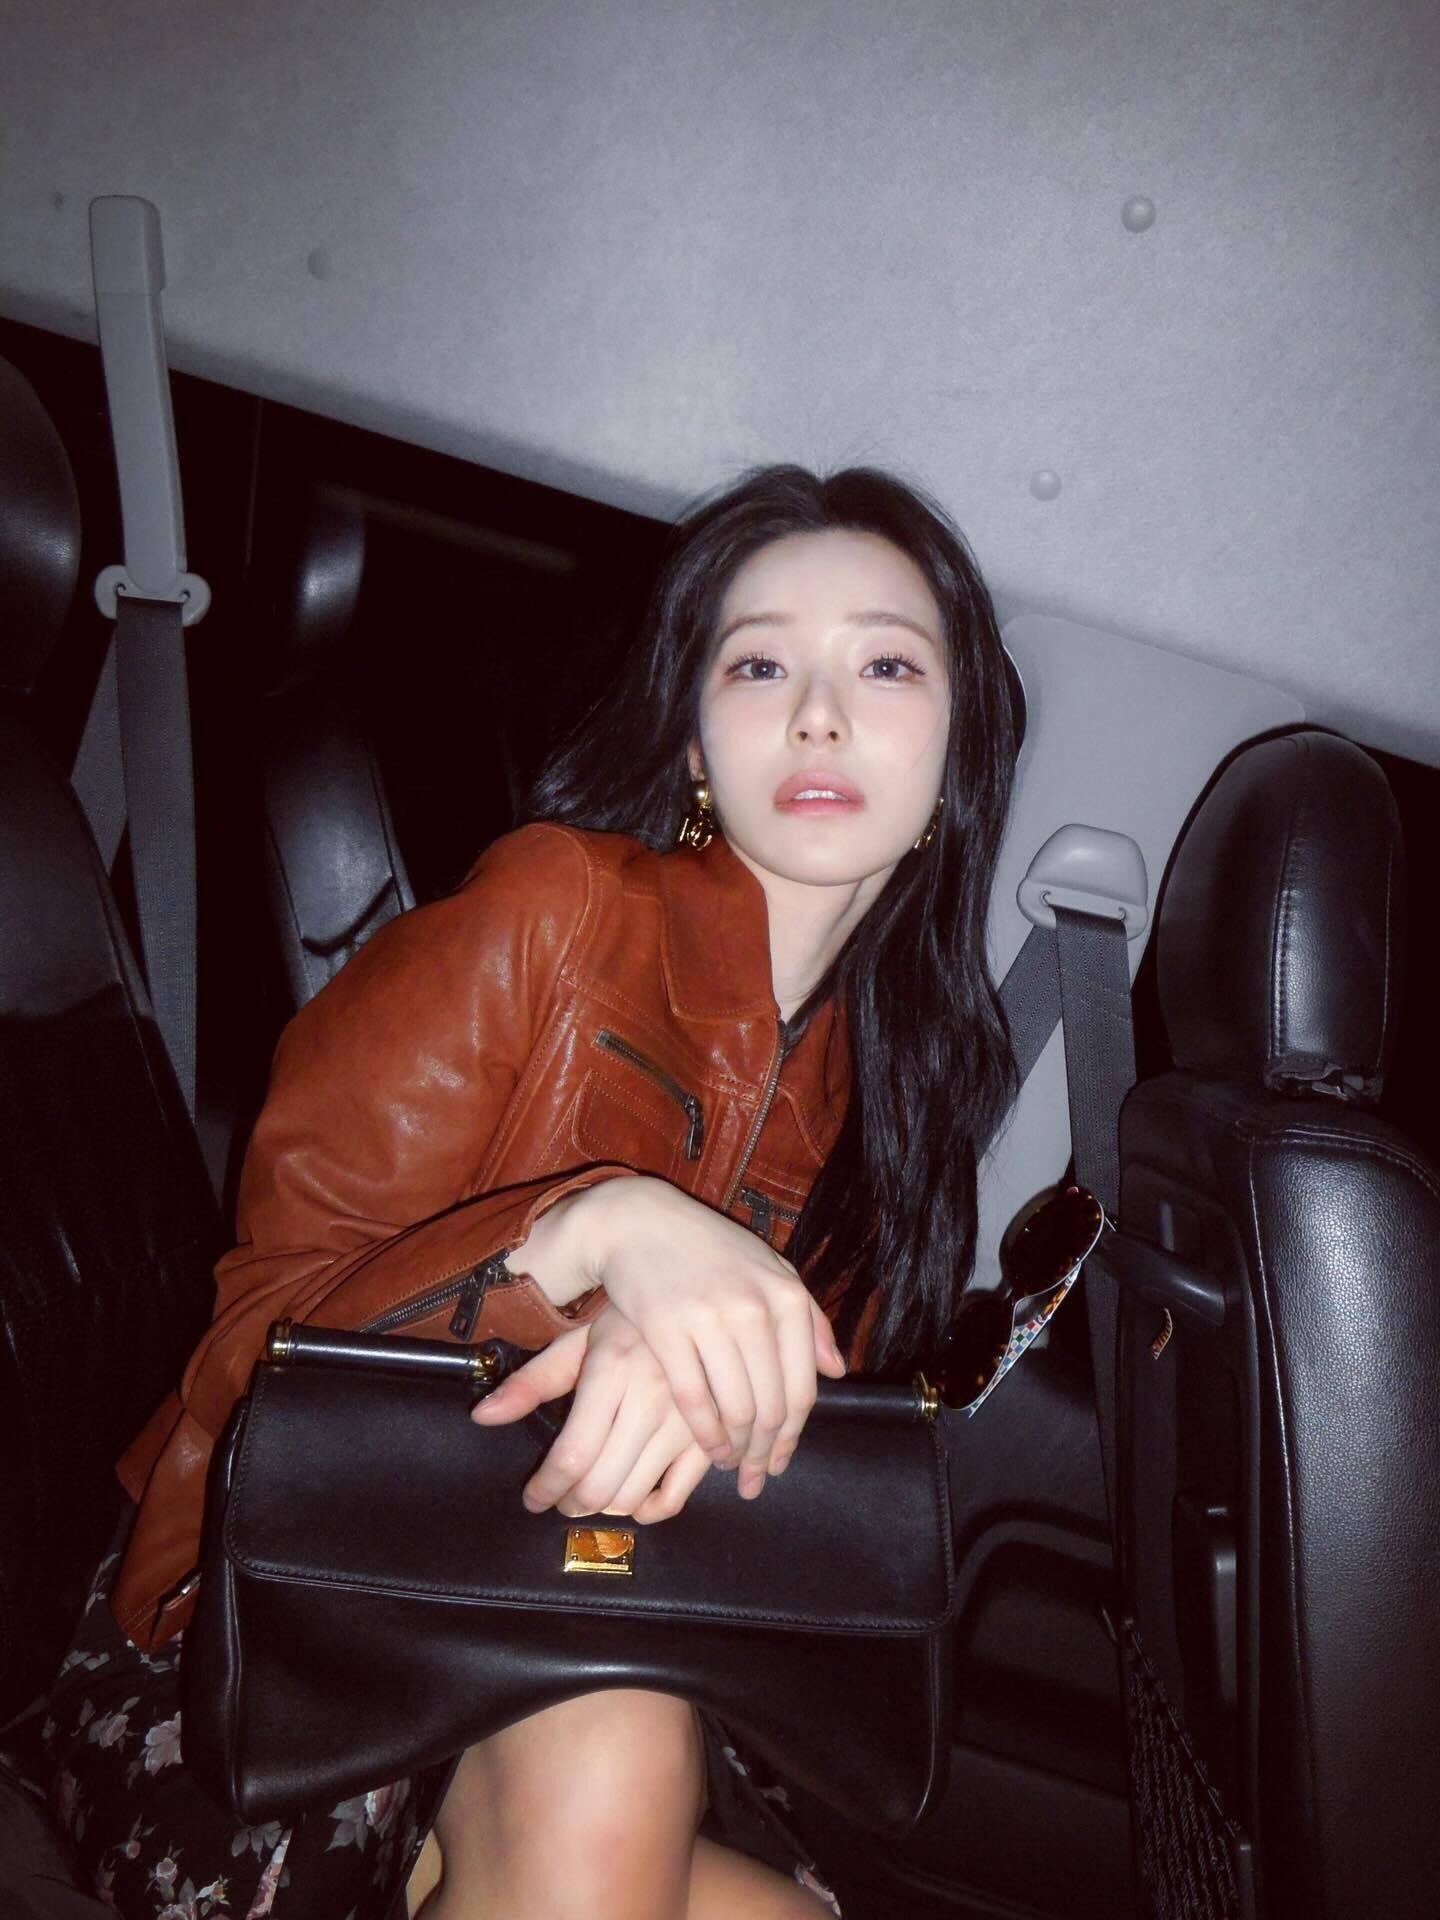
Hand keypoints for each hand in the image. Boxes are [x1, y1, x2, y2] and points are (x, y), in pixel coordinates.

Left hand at [470, 1305, 713, 1522]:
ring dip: (604, 1508)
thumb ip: (530, 1382)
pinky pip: (676, 1496)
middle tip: (561, 1499)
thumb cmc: (627, 1327)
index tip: (533, 1498)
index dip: (546, 1487)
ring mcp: (686, 1421)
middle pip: (601, 1484)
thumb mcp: (577, 1343)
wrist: (693, 1307)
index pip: (573, 1453)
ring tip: (592, 1494)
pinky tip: (636, 1499)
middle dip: (570, 1503)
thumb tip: (483, 1416)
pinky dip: (650, 1511)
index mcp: (613, 1371)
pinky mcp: (708, 1436)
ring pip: (634, 1495)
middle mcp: (651, 1398)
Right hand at [565, 1177, 846, 1497]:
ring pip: (736, 1408)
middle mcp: (755, 1308)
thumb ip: (810, 1319)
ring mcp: (710, 1317)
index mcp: (787, 1297)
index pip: (802, 1388)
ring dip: (736, 1449)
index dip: (793, 1437)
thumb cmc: (710, 1251)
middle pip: (771, 1406)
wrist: (639, 1221)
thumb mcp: (771, 1271)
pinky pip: (693, 1399)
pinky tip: (706, 1448)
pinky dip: (704, 1434)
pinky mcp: (666, 1328)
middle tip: (754, 1479)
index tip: (780, 1463)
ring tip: (730, 1465)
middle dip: (764, 1453)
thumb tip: (838, 1371)